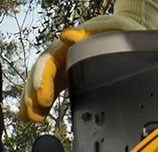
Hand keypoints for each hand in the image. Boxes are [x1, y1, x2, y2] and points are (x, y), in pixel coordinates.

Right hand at [19, 0, 157, 121]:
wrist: (127, 30)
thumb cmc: (119, 30)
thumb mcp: (108, 28)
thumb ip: (89, 32)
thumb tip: (67, 35)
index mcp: (70, 45)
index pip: (48, 62)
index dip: (43, 80)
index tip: (43, 98)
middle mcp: (62, 55)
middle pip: (40, 75)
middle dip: (33, 94)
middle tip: (33, 113)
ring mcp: (63, 66)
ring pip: (40, 83)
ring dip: (33, 101)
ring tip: (30, 118)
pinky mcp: (67, 76)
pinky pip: (48, 89)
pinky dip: (39, 103)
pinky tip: (33, 116)